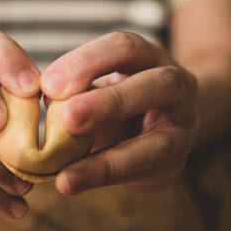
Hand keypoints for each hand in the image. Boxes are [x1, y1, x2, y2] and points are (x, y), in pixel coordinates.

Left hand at [41, 31, 198, 193]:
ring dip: (108, 162)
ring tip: (67, 178)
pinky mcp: (176, 163)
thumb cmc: (116, 96)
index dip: (87, 63)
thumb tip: (46, 98)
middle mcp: (177, 86)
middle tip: (67, 117)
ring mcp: (184, 126)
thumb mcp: (98, 83)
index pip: (125, 48)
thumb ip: (76, 89)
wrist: (160, 121)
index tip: (49, 84)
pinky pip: (147, 174)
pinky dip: (109, 180)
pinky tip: (77, 183)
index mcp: (150, 56)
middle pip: (156, 86)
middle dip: (110, 103)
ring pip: (157, 143)